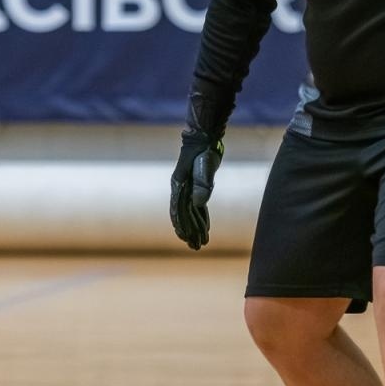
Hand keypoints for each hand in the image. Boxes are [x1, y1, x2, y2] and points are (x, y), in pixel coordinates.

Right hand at [170, 128, 223, 249]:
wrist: (204, 138)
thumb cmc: (204, 152)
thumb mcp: (204, 167)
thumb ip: (202, 184)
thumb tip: (199, 203)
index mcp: (179, 187)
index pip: (179, 211)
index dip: (182, 226)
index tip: (186, 239)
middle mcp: (181, 190)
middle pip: (184, 215)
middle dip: (190, 232)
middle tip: (196, 247)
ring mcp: (188, 189)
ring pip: (191, 213)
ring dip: (196, 228)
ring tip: (201, 242)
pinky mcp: (197, 187)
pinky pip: (198, 207)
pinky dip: (201, 218)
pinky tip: (205, 227)